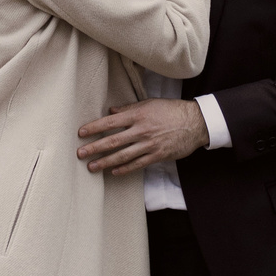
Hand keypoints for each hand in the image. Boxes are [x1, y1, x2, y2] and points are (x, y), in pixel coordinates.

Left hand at [77, 98, 208, 173]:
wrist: (195, 122)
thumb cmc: (171, 110)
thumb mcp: (149, 103)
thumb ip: (129, 108)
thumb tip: (111, 112)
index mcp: (137, 115)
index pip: (110, 122)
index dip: (94, 128)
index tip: (81, 133)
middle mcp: (141, 130)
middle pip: (113, 141)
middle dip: (94, 148)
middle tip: (80, 153)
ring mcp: (149, 145)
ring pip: (123, 155)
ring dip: (105, 162)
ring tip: (92, 167)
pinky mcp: (157, 155)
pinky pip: (137, 164)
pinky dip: (124, 169)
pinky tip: (113, 172)